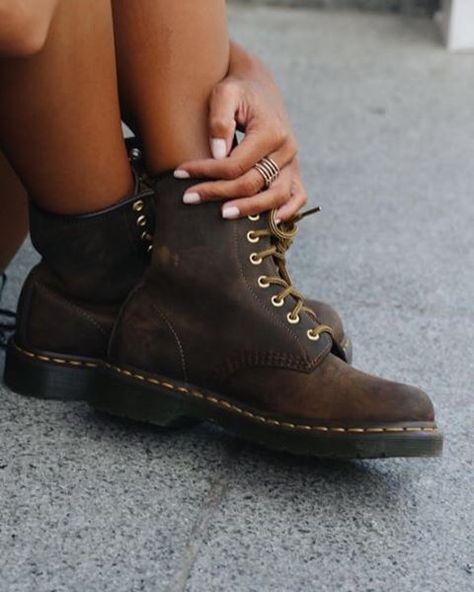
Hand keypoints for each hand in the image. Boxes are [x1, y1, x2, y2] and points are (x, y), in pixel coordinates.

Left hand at [175, 43, 307, 220]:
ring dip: (249, 209)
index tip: (180, 173)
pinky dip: (288, 210)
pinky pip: (298, 195)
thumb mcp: (225, 94)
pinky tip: (272, 221)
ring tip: (223, 214)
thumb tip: (218, 154)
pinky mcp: (293, 170)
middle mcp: (286, 149)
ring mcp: (292, 162)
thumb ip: (220, 120)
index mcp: (271, 132)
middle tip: (188, 198)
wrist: (259, 89)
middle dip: (217, 192)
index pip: (235, 165)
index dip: (206, 172)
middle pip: (251, 183)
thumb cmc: (238, 91)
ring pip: (275, 196)